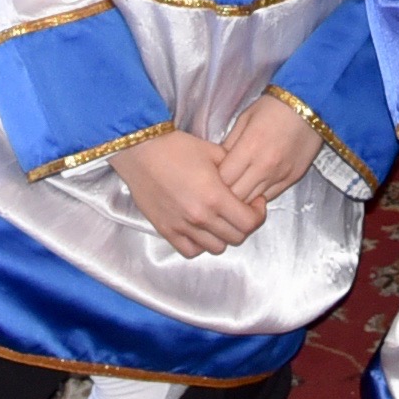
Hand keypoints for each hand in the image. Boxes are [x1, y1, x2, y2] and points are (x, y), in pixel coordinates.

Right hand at [110, 127, 265, 256]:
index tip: (255, 203)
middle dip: (244, 224)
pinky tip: (201, 229)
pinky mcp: (166, 231)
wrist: (141, 151)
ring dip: (223, 235)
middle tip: (240, 210)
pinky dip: (200, 244)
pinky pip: (191, 251)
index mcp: (215, 197)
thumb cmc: (177, 148)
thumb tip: (249, 185)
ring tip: (220, 220)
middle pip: (236, 238)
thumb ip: (235, 171)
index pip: (249, 223)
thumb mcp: (213, 152)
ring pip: (216, 248)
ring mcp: (182, 227)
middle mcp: (200, 217)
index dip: (258, 214)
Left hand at [214, 90, 322, 206]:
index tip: (210, 178)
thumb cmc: (274, 107)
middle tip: (219, 188)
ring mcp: (280, 175)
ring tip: (235, 190)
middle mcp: (264, 167)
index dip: (213, 182)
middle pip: (236, 196)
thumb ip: (230, 143)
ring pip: (253, 202)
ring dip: (242, 198)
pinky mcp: (292, 179)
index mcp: (249, 148)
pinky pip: (270, 197)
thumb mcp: (244, 118)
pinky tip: (254, 188)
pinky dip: (259, 197)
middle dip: (224, 195)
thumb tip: (219, 163)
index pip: (223, 179)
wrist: (311, 104)